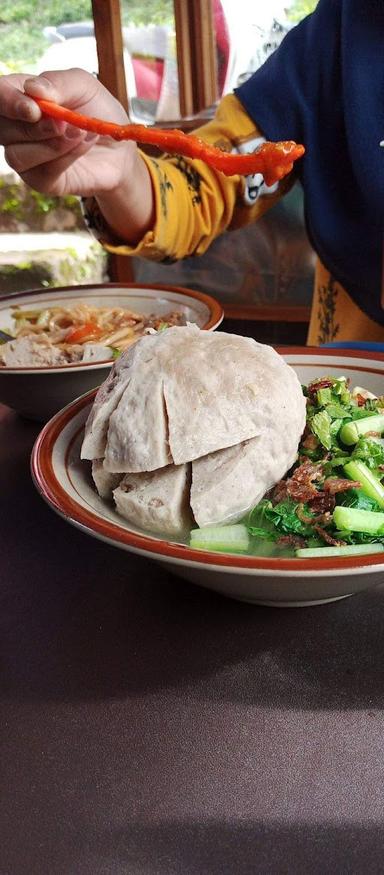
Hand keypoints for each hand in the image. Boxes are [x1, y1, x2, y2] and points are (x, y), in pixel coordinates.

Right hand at [0, 68, 137, 196]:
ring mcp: (24, 156)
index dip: (8, 102)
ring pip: (17, 156)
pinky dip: (65, 158)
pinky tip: (82, 145)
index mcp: (19, 97)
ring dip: (53, 145)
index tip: (34, 109)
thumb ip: (58, 82)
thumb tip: (32, 88)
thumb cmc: (97, 112)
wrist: (119, 147)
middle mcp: (14, 128)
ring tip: (80, 133)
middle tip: (65, 123)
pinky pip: (42, 172)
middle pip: (3, 129)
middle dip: (36, 128)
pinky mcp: (39, 180)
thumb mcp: (84, 86)